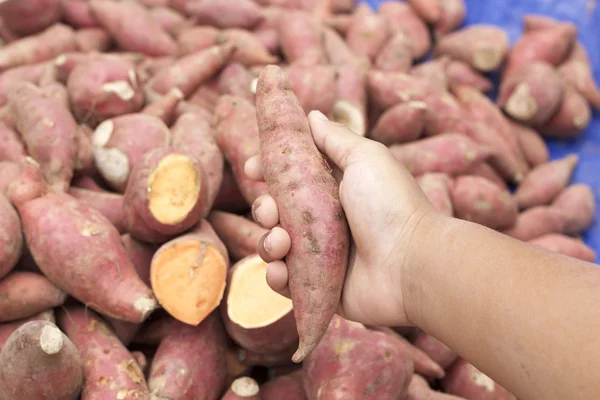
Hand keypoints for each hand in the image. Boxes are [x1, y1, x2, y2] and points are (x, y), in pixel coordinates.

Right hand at [245, 111, 439, 326]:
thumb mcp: (365, 158)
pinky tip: (281, 270)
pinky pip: (283, 281)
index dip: (268, 172)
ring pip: (274, 246)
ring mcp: (319, 255)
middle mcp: (324, 222)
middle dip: (263, 209)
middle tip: (270, 211)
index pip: (290, 179)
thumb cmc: (391, 206)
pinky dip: (275, 276)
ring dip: (268, 243)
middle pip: (276, 212)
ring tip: (281, 242)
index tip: (252, 169)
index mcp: (334, 190)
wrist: (411, 264)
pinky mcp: (317, 285)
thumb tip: (313, 115)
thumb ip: (335, 138)